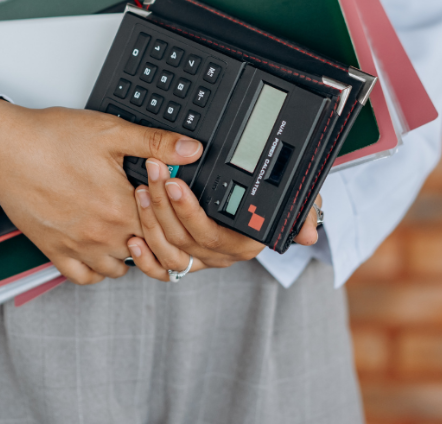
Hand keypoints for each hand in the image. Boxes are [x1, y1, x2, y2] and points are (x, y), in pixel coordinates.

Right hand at [0, 100, 203, 284]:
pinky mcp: (54, 252)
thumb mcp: (111, 131)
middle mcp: (103, 235)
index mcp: (122, 207)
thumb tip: (192, 150)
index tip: (168, 200)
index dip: (171, 214)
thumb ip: (155, 143)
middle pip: (146, 251)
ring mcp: (79, 247)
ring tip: (126, 227)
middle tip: (148, 214)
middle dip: (152, 234)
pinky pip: (85, 278)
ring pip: (120, 269)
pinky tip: (100, 248)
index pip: (166, 227)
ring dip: (128, 252)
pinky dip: (97, 269)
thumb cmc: (52, 138)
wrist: (4, 149)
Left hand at [126, 157, 321, 280]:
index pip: (211, 234)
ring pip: (169, 251)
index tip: (175, 184)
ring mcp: (201, 260)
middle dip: (163, 204)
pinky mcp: (184, 260)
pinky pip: (162, 269)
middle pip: (184, 238)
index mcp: (244, 243)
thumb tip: (308, 233)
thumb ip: (303, 213)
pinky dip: (145, 258)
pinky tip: (132, 237)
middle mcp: (221, 255)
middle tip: (153, 172)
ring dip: (150, 222)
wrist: (264, 205)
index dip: (189, 211)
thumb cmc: (274, 200)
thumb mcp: (295, 200)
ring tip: (141, 190)